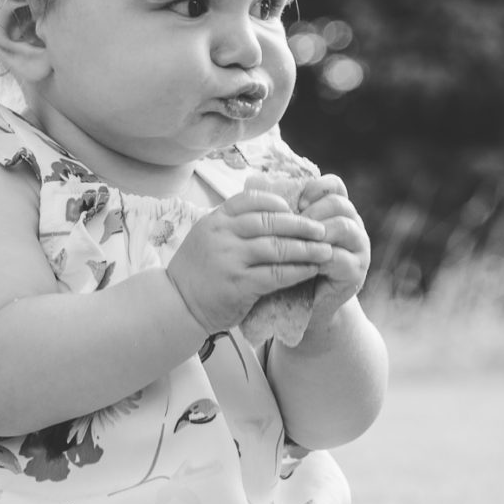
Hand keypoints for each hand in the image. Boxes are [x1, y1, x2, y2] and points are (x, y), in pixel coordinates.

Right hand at [165, 190, 333, 334]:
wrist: (178, 304)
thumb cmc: (198, 272)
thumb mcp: (207, 237)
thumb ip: (233, 225)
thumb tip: (271, 213)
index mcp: (215, 220)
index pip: (251, 199)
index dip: (278, 202)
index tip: (295, 209)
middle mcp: (221, 235)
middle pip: (270, 221)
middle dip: (301, 225)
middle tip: (322, 229)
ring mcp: (229, 259)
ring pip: (277, 247)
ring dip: (306, 248)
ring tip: (325, 250)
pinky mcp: (238, 284)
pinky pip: (276, 274)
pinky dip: (298, 271)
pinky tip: (311, 269)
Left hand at [297, 175, 369, 323]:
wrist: (299, 306)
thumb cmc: (287, 265)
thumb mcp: (286, 236)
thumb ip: (284, 214)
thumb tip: (257, 184)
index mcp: (337, 211)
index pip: (334, 185)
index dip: (315, 188)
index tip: (294, 203)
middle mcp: (353, 225)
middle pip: (339, 203)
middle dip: (311, 213)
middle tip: (288, 227)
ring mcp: (359, 248)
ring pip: (343, 227)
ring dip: (314, 233)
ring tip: (293, 244)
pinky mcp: (356, 272)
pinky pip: (339, 258)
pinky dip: (317, 258)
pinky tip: (300, 263)